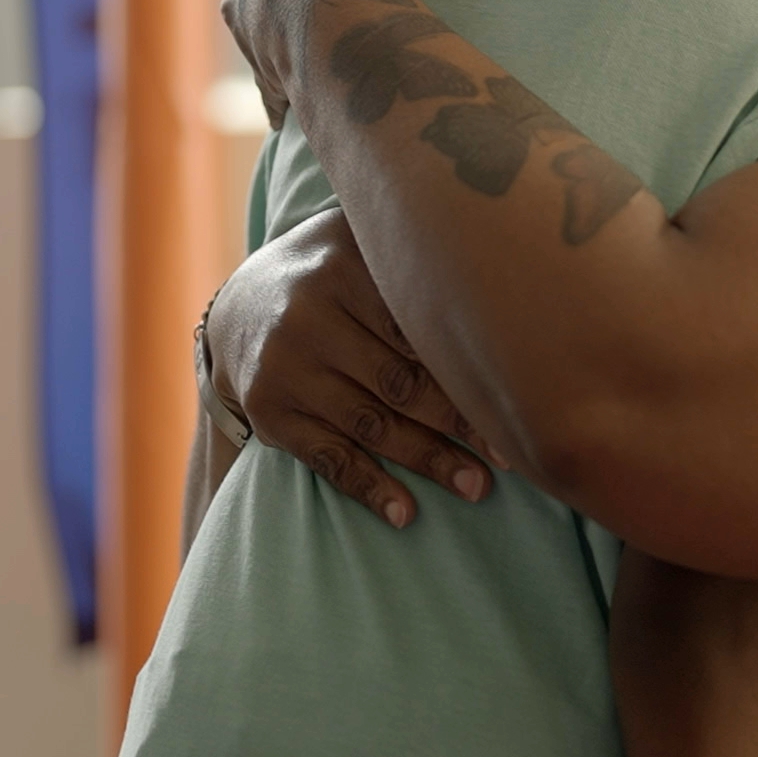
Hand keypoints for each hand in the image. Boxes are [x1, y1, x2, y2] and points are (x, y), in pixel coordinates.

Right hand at [209, 208, 488, 527]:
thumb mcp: (361, 242)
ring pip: (370, 425)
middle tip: (508, 456)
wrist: (241, 306)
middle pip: (399, 381)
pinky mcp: (269, 413)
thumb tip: (506, 262)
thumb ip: (414, 246)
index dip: (468, 369)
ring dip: (428, 461)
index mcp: (342, 268)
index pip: (417, 327)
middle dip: (459, 424)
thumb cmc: (333, 273)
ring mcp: (284, 369)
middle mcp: (306, 317)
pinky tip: (405, 514)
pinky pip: (328, 458)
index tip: (516, 401)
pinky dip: (369, 488)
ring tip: (475, 487)